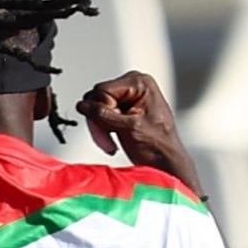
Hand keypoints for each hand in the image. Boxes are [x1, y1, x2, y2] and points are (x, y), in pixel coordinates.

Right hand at [75, 71, 196, 182]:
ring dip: (100, 128)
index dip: (102, 110)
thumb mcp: (130, 128)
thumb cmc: (158, 146)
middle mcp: (133, 86)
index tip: (112, 128)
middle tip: (109, 140)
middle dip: (100, 121)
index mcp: (140, 83)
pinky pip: (99, 115)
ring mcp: (126, 97)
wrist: (165, 163)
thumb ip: (104, 115)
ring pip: (95, 107)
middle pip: (97, 98)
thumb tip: (83, 105)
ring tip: (112, 143)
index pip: (103, 90)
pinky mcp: (121, 109)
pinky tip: (112, 140)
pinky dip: (102, 129)